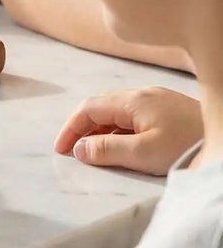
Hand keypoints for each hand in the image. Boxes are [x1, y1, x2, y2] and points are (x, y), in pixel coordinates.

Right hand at [54, 87, 202, 174]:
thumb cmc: (186, 146)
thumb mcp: (143, 153)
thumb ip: (107, 150)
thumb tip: (79, 149)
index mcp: (132, 100)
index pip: (88, 108)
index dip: (70, 128)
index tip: (61, 150)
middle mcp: (141, 94)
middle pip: (101, 106)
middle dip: (83, 128)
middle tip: (75, 152)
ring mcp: (157, 100)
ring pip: (118, 111)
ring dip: (102, 129)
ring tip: (96, 152)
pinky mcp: (170, 110)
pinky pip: (134, 115)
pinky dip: (120, 129)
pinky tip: (125, 145)